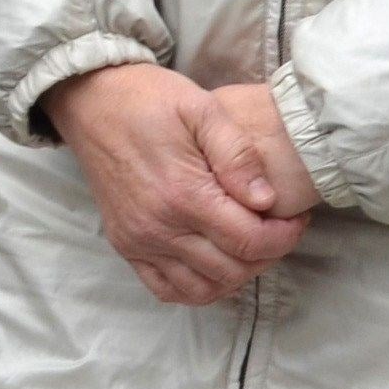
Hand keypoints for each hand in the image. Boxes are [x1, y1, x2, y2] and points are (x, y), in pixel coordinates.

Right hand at [46, 62, 313, 307]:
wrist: (92, 100)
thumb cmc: (150, 99)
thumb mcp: (203, 108)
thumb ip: (238, 155)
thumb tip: (265, 200)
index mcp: (183, 194)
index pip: (250, 241)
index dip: (285, 236)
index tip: (296, 217)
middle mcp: (158, 228)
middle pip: (232, 271)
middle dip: (267, 255)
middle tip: (278, 228)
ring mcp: (139, 241)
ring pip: (203, 289)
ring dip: (236, 275)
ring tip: (250, 245)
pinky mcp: (126, 245)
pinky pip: (167, 290)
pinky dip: (198, 287)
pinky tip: (214, 262)